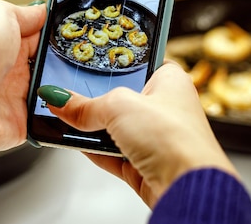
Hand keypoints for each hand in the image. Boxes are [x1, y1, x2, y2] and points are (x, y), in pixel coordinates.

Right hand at [40, 61, 239, 207]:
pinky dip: (93, 150)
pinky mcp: (144, 164)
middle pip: (121, 98)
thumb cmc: (177, 139)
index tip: (86, 64)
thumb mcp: (120, 107)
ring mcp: (155, 137)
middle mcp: (165, 107)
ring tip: (64, 118)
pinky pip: (112, 153)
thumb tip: (62, 100)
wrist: (188, 186)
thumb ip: (87, 105)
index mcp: (170, 80)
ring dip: (92, 128)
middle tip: (70, 93)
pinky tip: (74, 143)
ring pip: (115, 128)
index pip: (136, 64)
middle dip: (96, 99)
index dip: (111, 65)